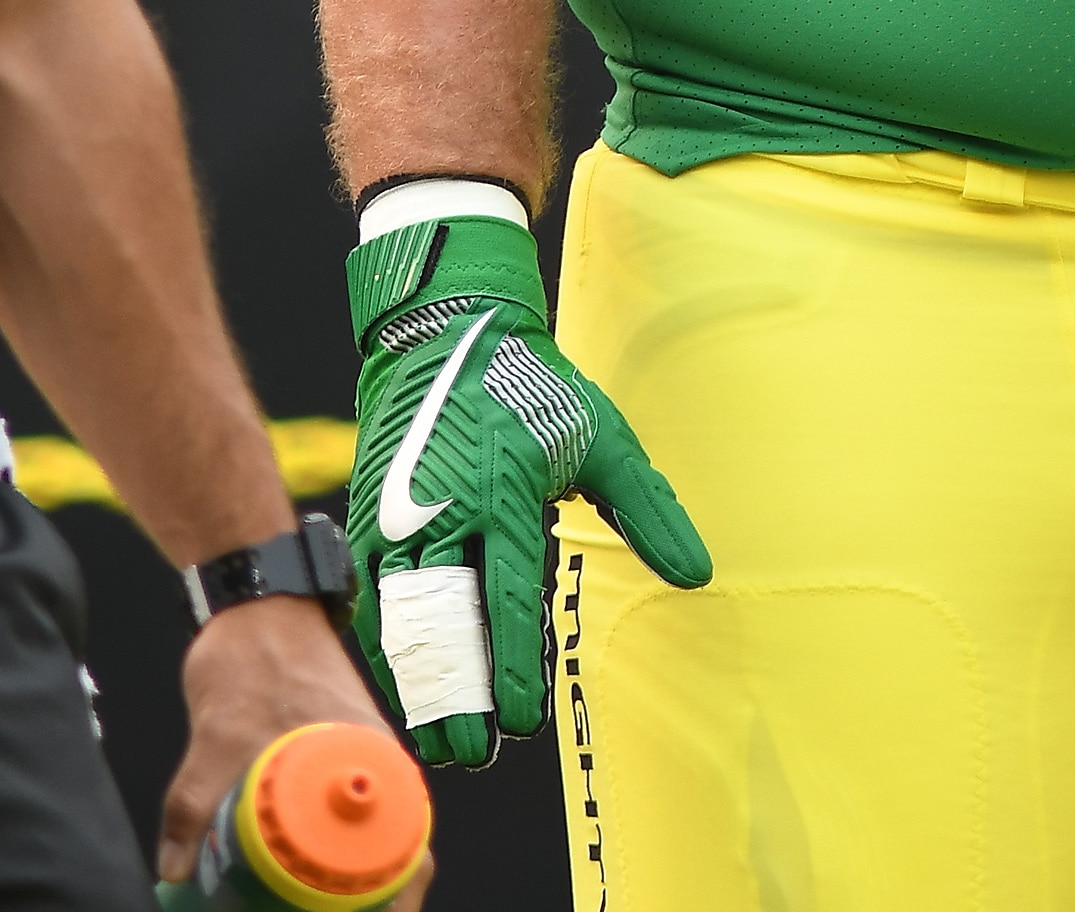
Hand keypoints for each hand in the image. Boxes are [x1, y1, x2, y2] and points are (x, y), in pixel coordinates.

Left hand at [161, 595, 432, 903]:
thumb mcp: (216, 741)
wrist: (256, 605)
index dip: (399, 901)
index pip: (409, 850)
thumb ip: (193, 810)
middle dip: (364, 901)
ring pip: (359, 840)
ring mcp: (352, 763)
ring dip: (334, 879)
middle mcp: (372, 768)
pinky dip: (313, 854)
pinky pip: (332, 820)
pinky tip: (276, 874)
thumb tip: (176, 871)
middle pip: (388, 855)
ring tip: (292, 905)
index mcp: (370, 764)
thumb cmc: (257, 660)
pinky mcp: (328, 758)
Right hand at [347, 207, 708, 766]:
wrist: (448, 330)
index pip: (507, 598)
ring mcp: (397, 515)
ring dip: (421, 683)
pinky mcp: (370, 516)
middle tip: (475, 751)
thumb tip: (696, 572)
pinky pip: (373, 596)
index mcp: (502, 493)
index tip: (518, 720)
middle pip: (446, 624)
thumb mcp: (601, 437)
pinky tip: (406, 682)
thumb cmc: (531, 384)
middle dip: (460, 695)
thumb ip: (647, 509)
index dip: (511, 664)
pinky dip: (388, 645)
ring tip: (442, 736)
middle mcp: (441, 510)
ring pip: (404, 620)